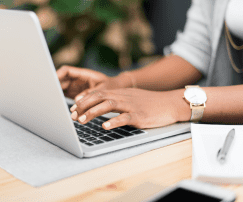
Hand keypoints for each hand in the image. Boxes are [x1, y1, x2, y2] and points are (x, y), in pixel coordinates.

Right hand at [57, 65, 131, 100]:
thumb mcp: (104, 89)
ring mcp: (77, 88)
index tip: (52, 82)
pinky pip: (67, 98)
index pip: (66, 71)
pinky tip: (61, 109)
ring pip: (63, 90)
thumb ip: (91, 94)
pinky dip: (63, 102)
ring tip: (54, 105)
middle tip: (50, 96)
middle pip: (62, 81)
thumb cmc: (113, 86)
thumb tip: (77, 100)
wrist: (119, 90)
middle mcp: (78, 80)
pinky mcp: (78, 96)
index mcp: (84, 74)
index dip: (58, 75)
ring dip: (59, 97)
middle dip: (56, 88)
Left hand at [69, 88, 189, 128]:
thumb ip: (116, 100)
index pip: (97, 94)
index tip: (72, 109)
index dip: (83, 101)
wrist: (170, 103)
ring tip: (82, 120)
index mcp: (120, 93)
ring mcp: (131, 106)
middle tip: (72, 116)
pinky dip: (114, 121)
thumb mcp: (131, 98)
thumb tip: (100, 106)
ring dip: (93, 113)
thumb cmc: (149, 102)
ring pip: (109, 105)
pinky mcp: (140, 115)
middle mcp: (123, 97)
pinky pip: (125, 118)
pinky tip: (104, 126)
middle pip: (99, 98)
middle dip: (83, 106)